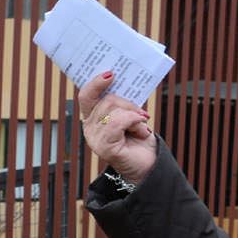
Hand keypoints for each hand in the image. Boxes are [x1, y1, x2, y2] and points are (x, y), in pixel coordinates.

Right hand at [77, 70, 156, 185]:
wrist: (150, 164)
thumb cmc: (140, 138)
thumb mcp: (130, 114)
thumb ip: (122, 101)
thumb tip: (121, 82)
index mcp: (93, 117)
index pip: (86, 95)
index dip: (96, 83)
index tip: (110, 73)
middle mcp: (90, 128)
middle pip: (105, 100)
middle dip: (128, 104)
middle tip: (141, 115)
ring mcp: (95, 138)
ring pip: (113, 110)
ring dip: (134, 116)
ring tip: (141, 128)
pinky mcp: (104, 147)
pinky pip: (118, 122)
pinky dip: (134, 123)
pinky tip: (142, 132)